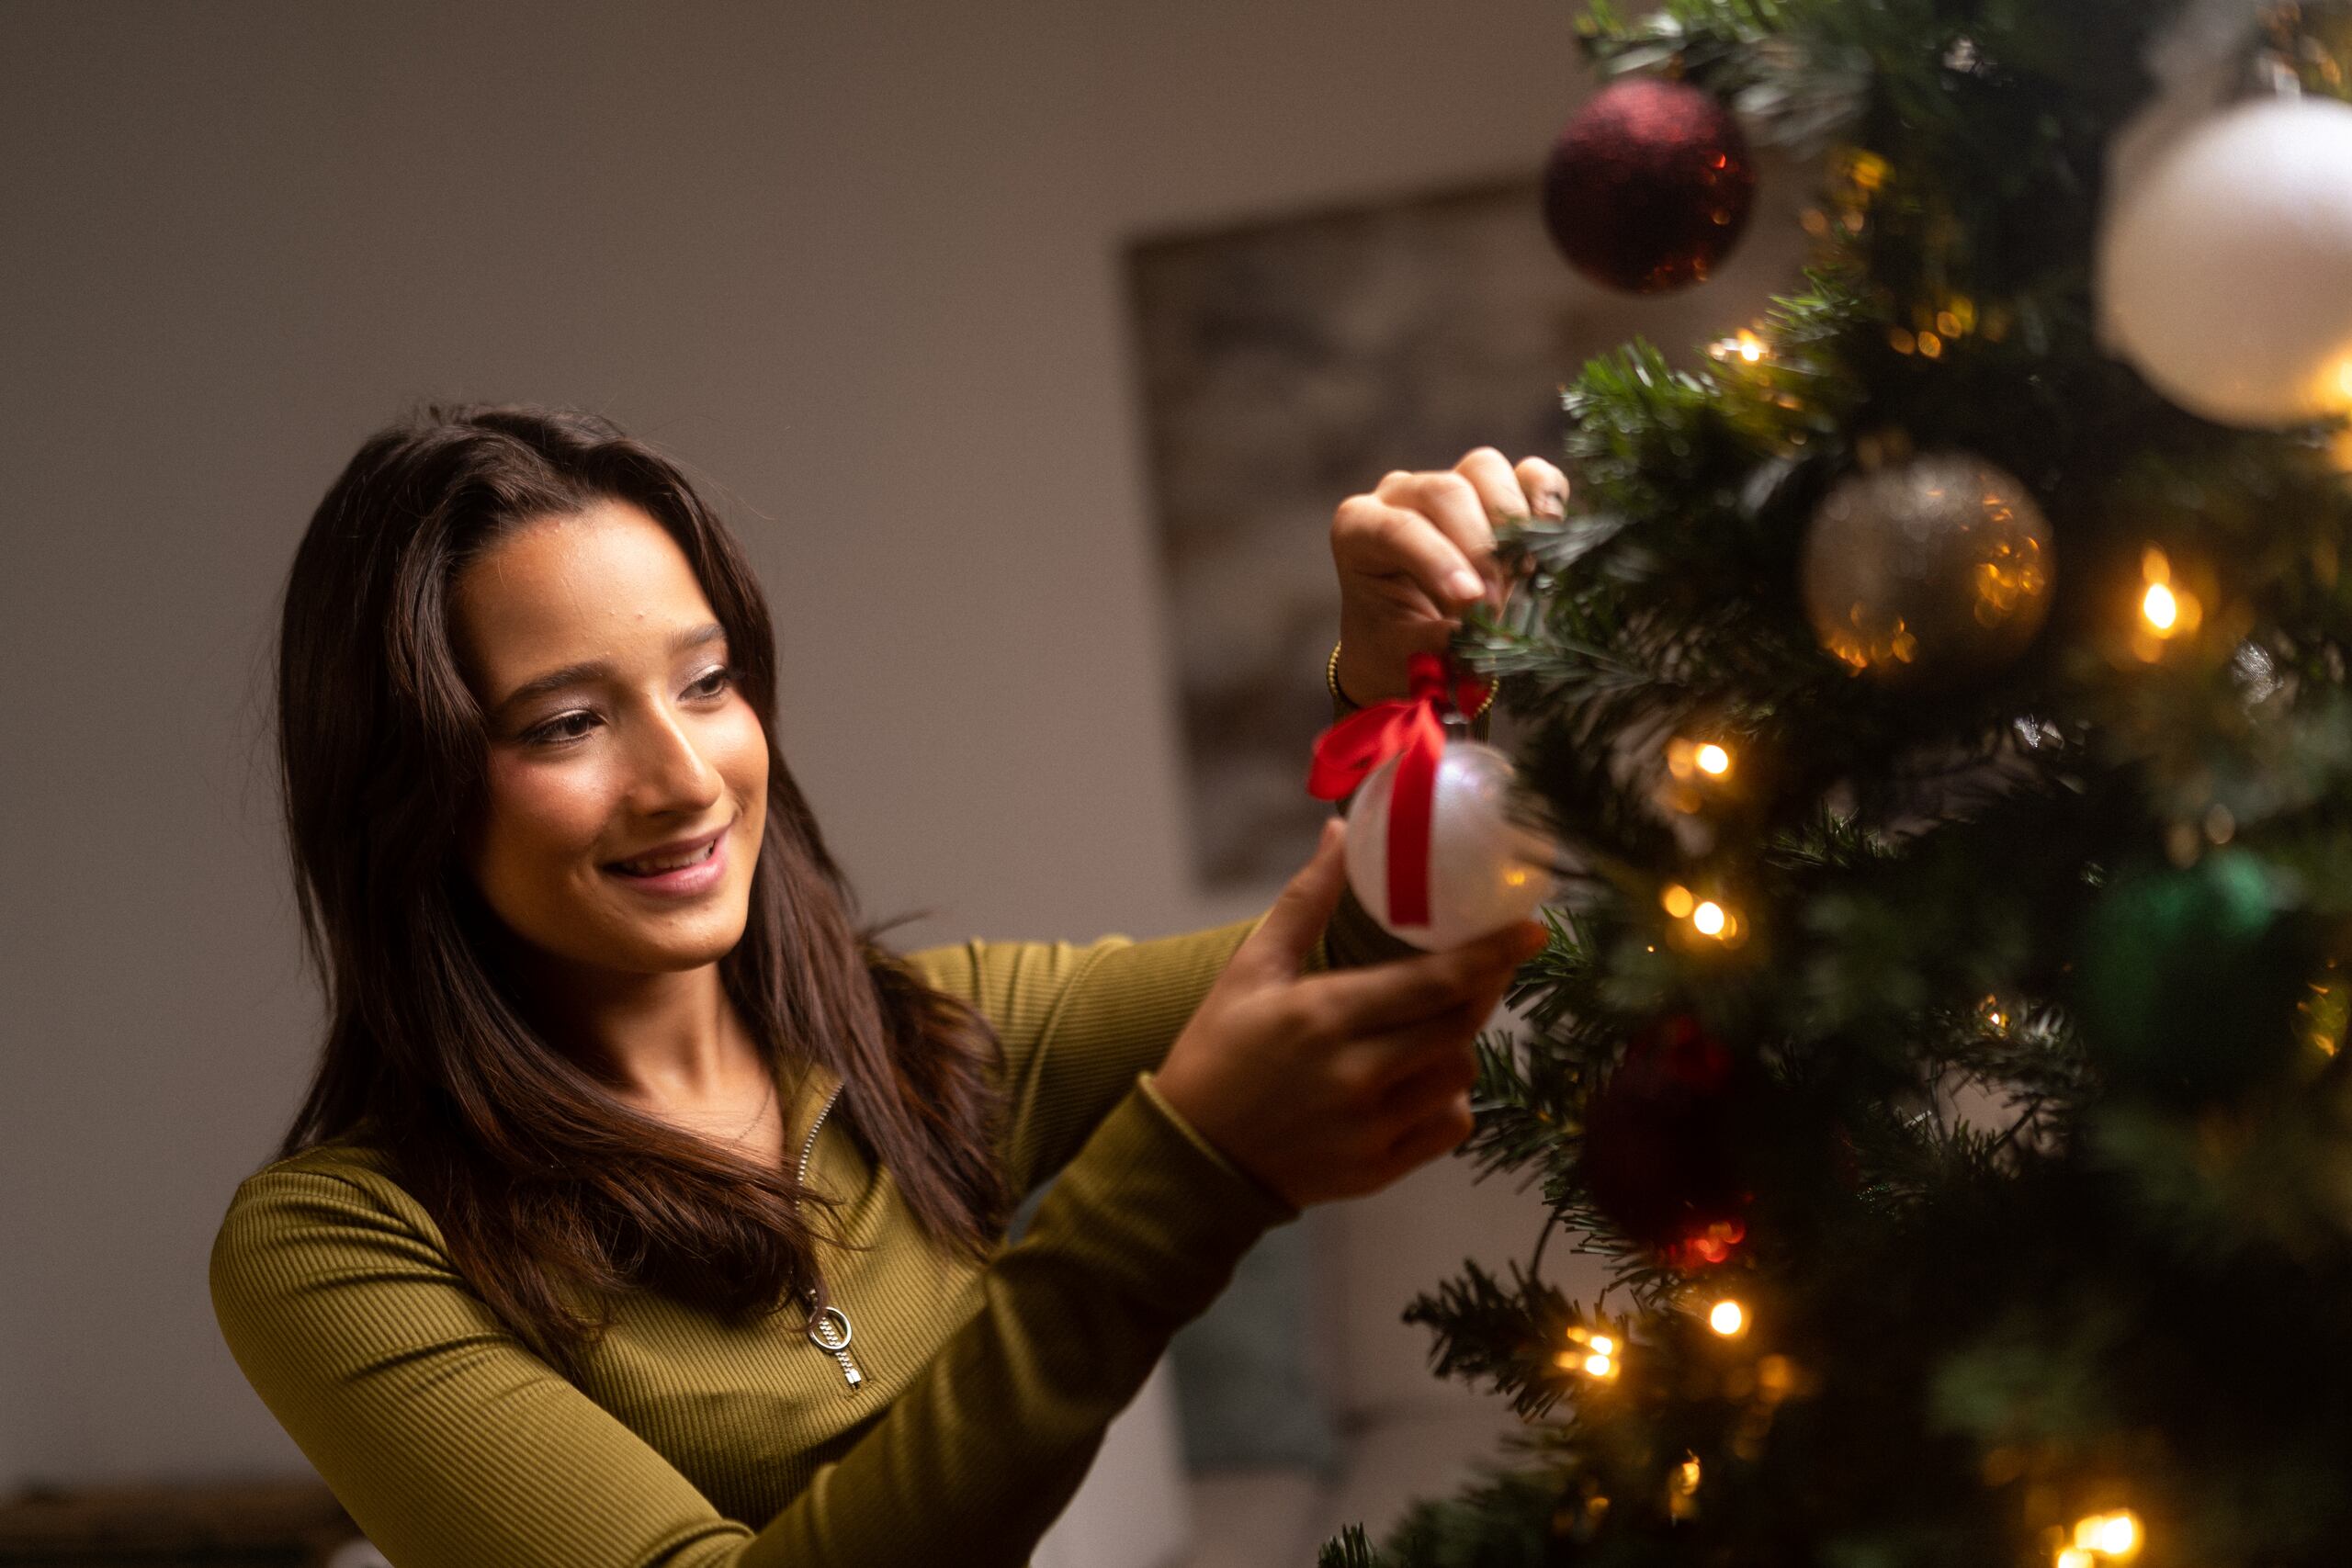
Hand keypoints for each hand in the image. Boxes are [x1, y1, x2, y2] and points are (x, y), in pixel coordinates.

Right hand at [1152, 818, 1547, 1209]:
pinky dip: (1448, 1101)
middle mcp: (1355, 1075)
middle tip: (1484, 969)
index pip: (1436, 981)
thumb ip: (1305, 901)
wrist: (1190, 1160)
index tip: (1532, 931)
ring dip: (1458, 1045)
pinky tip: (1419, 1082)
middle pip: (1459, 1025)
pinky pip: (1449, 1129)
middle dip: (1482, 991)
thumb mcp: (1250, 970)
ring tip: (1429, 1027)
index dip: (1493, 954)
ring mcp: (1371, 1129)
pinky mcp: (1378, 1171)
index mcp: (1324, 1016)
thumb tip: (1340, 830)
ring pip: (1459, 1075)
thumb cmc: (1217, 1053)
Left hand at [1331, 447, 1568, 705]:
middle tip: (1496, 604)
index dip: (1438, 560)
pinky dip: (1547, 497)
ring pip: (1485, 470)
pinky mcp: (1497, 490)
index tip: (1471, 599)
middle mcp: (1400, 494)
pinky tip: (1550, 536)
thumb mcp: (1398, 654)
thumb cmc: (1394, 645)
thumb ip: (1427, 644)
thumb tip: (1470, 638)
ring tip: (1522, 574)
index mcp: (1359, 528)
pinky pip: (1529, 473)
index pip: (1397, 528)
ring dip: (1512, 521)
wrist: (1412, 641)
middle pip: (1445, 491)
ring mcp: (1450, 484)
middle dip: (1479, 547)